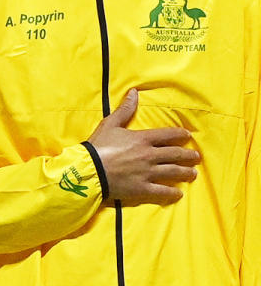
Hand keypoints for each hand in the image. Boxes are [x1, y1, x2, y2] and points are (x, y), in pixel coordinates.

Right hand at [87, 89, 199, 204]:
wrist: (89, 170)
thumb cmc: (98, 146)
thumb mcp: (110, 124)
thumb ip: (124, 109)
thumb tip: (134, 92)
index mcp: (142, 139)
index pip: (168, 135)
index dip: (180, 134)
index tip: (187, 136)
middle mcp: (149, 155)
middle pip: (175, 154)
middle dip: (188, 155)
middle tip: (196, 157)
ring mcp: (147, 173)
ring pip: (174, 172)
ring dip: (186, 173)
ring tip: (193, 173)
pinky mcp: (142, 188)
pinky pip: (163, 192)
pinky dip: (172, 193)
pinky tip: (178, 193)